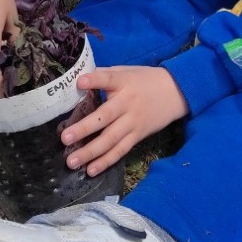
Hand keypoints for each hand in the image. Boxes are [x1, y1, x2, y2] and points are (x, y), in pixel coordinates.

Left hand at [61, 66, 188, 176]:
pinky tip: (91, 170)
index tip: (80, 82)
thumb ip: (105, 75)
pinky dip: (106, 161)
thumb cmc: (145, 80)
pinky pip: (121, 150)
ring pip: (111, 139)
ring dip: (90, 151)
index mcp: (124, 82)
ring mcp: (133, 121)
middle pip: (106, 116)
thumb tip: (78, 79)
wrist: (176, 91)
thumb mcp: (127, 71)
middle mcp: (128, 102)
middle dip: (85, 128)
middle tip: (65, 138)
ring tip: (71, 161)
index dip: (95, 80)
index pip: (109, 79)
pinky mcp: (138, 135)